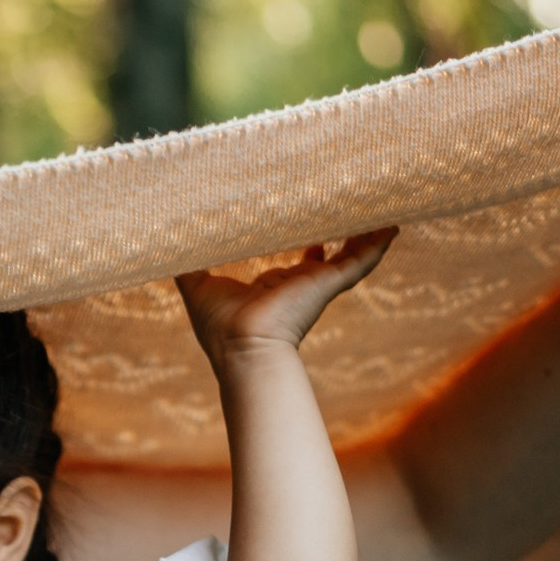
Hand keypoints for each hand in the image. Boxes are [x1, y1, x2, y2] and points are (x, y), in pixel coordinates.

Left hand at [176, 229, 395, 367]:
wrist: (242, 347)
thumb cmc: (219, 326)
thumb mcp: (197, 286)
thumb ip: (186, 265)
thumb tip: (167, 246)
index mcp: (273, 289)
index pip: (292, 267)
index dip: (301, 248)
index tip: (306, 231)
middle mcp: (297, 287)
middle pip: (324, 259)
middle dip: (336, 237)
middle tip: (348, 212)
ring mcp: (315, 286)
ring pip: (347, 256)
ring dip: (363, 236)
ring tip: (381, 212)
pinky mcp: (327, 284)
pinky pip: (359, 261)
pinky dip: (376, 245)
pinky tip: (392, 227)